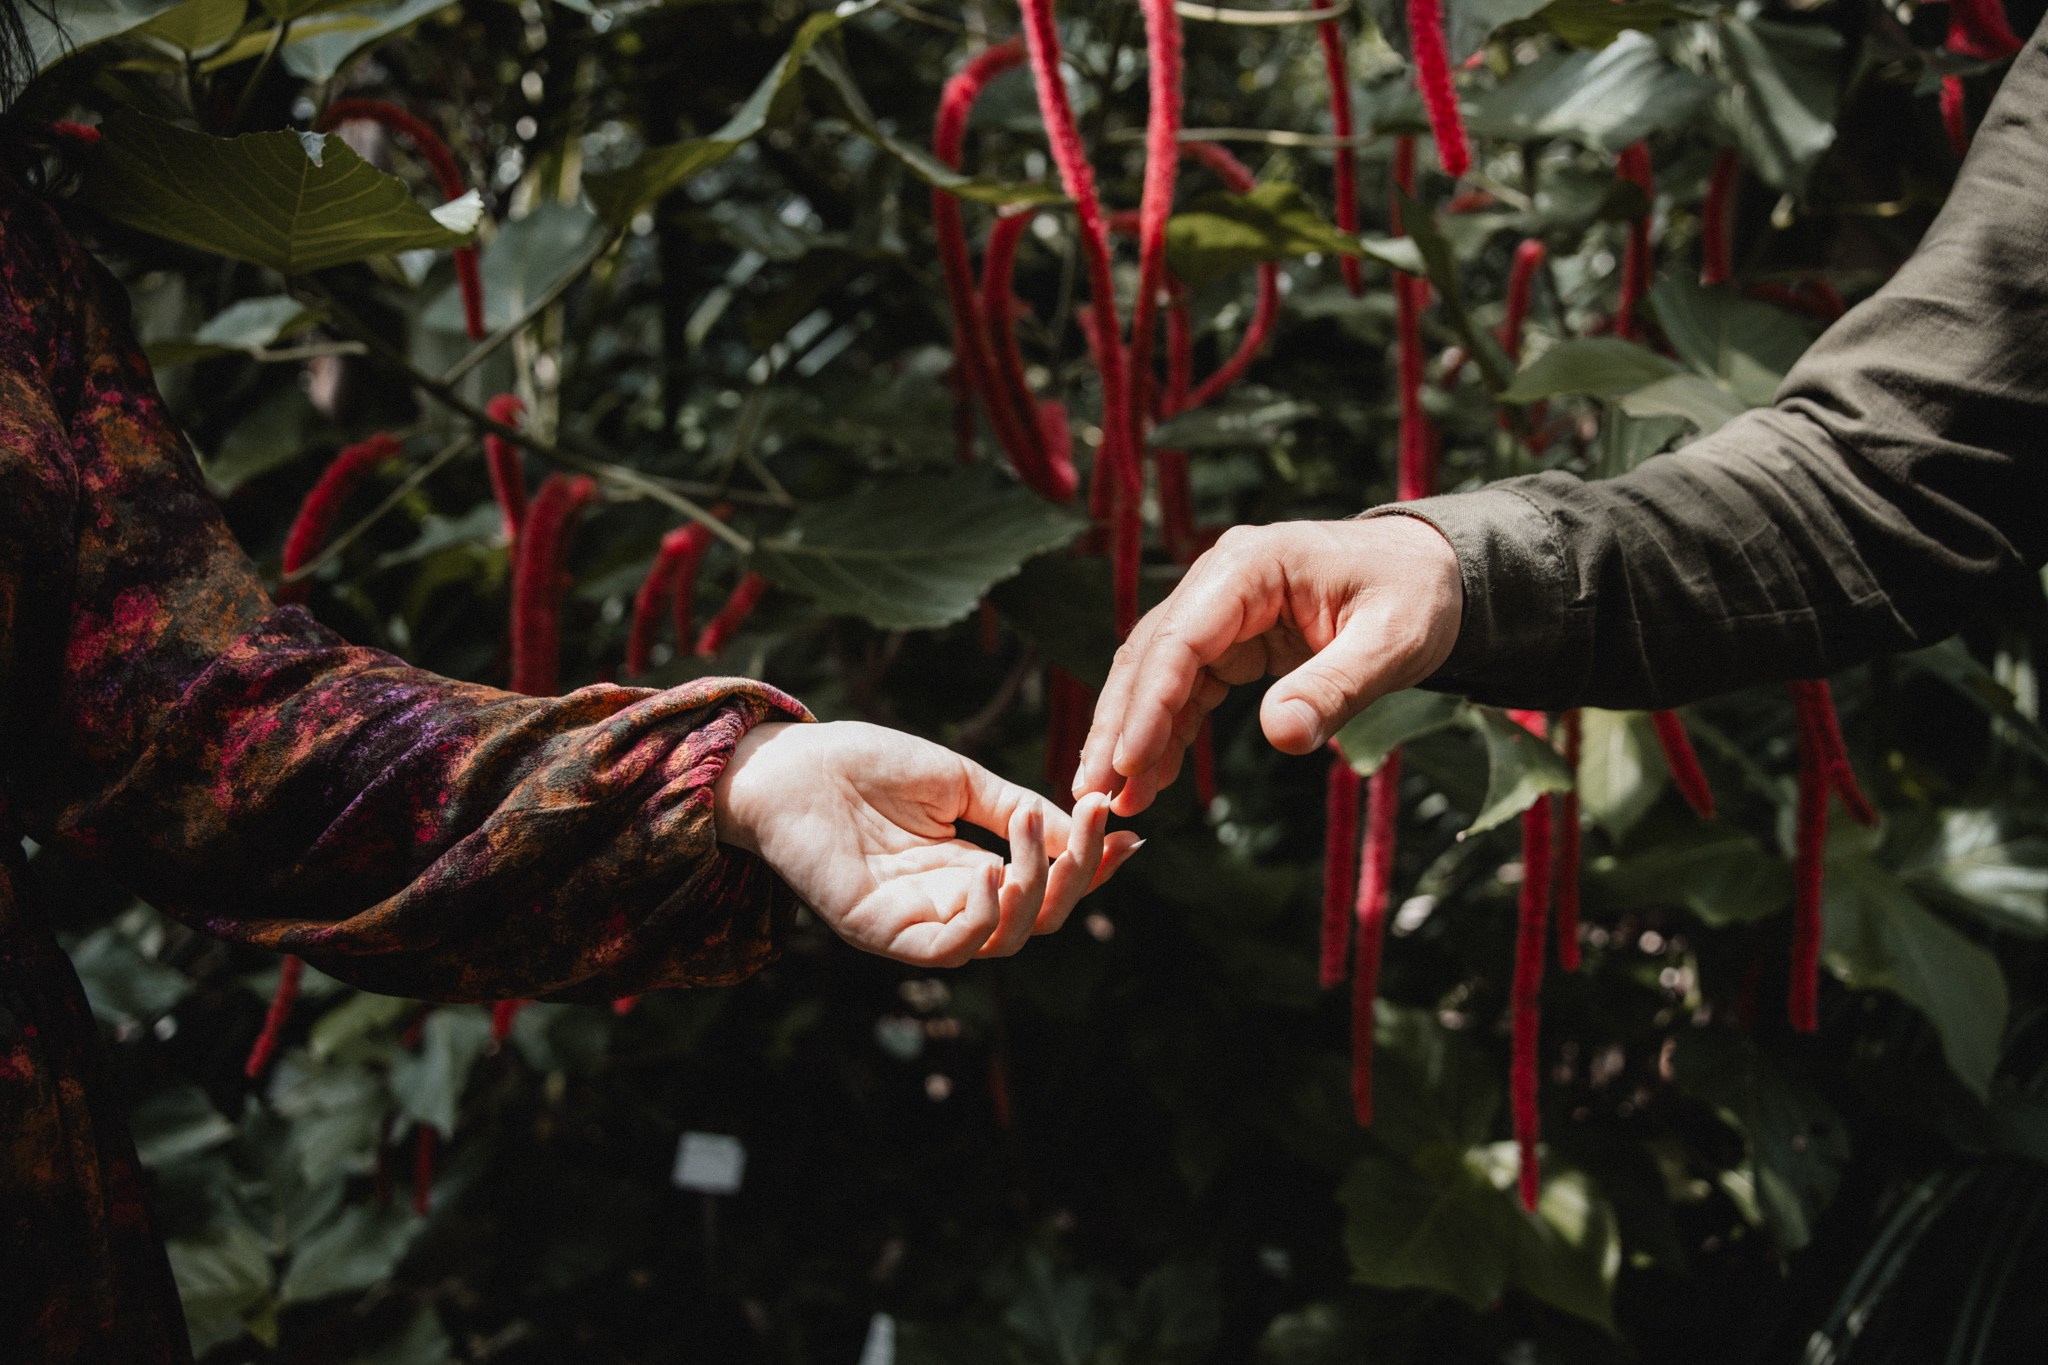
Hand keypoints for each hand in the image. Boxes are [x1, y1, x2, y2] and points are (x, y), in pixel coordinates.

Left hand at [713, 721, 1139, 966]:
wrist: (788, 764)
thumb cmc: (864, 766)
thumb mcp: (959, 781)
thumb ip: (1015, 809)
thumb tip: (1089, 828)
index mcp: (970, 868)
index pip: (1046, 885)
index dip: (1090, 865)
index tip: (1127, 831)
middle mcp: (949, 903)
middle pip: (1037, 918)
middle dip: (1076, 875)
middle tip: (1092, 822)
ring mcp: (915, 924)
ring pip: (1003, 938)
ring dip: (1035, 890)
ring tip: (1034, 832)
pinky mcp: (880, 934)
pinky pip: (948, 949)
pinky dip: (982, 919)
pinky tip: (994, 872)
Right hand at [1077, 515, 1462, 815]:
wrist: (1432, 575)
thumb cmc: (1418, 598)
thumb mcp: (1393, 643)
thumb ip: (1335, 687)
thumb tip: (1282, 737)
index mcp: (1252, 565)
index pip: (1182, 638)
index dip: (1150, 704)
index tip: (1128, 764)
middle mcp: (1221, 579)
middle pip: (1151, 655)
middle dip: (1119, 727)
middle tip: (1091, 793)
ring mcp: (1219, 607)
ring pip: (1155, 674)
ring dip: (1131, 736)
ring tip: (1111, 799)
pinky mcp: (1228, 639)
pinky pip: (1183, 687)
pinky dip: (1164, 732)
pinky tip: (1150, 779)